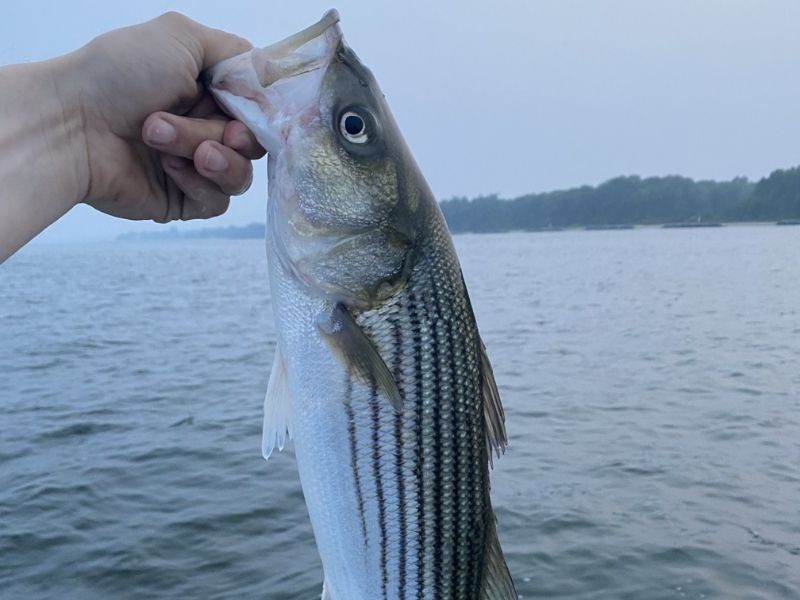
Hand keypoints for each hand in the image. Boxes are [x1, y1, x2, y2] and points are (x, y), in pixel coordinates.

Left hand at [56, 12, 264, 221]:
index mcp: (206, 91)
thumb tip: (270, 74)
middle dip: (233, 135)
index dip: (261, 114)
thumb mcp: (180, 36)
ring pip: (240, 175)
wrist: (72, 125)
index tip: (250, 110)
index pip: (258, 109)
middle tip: (214, 131)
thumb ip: (234, 50)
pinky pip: (217, 202)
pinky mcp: (182, 200)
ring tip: (167, 142)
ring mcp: (194, 167)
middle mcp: (204, 128)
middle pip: (254, 144)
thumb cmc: (119, 75)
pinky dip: (197, 183)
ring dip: (212, 157)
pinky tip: (168, 167)